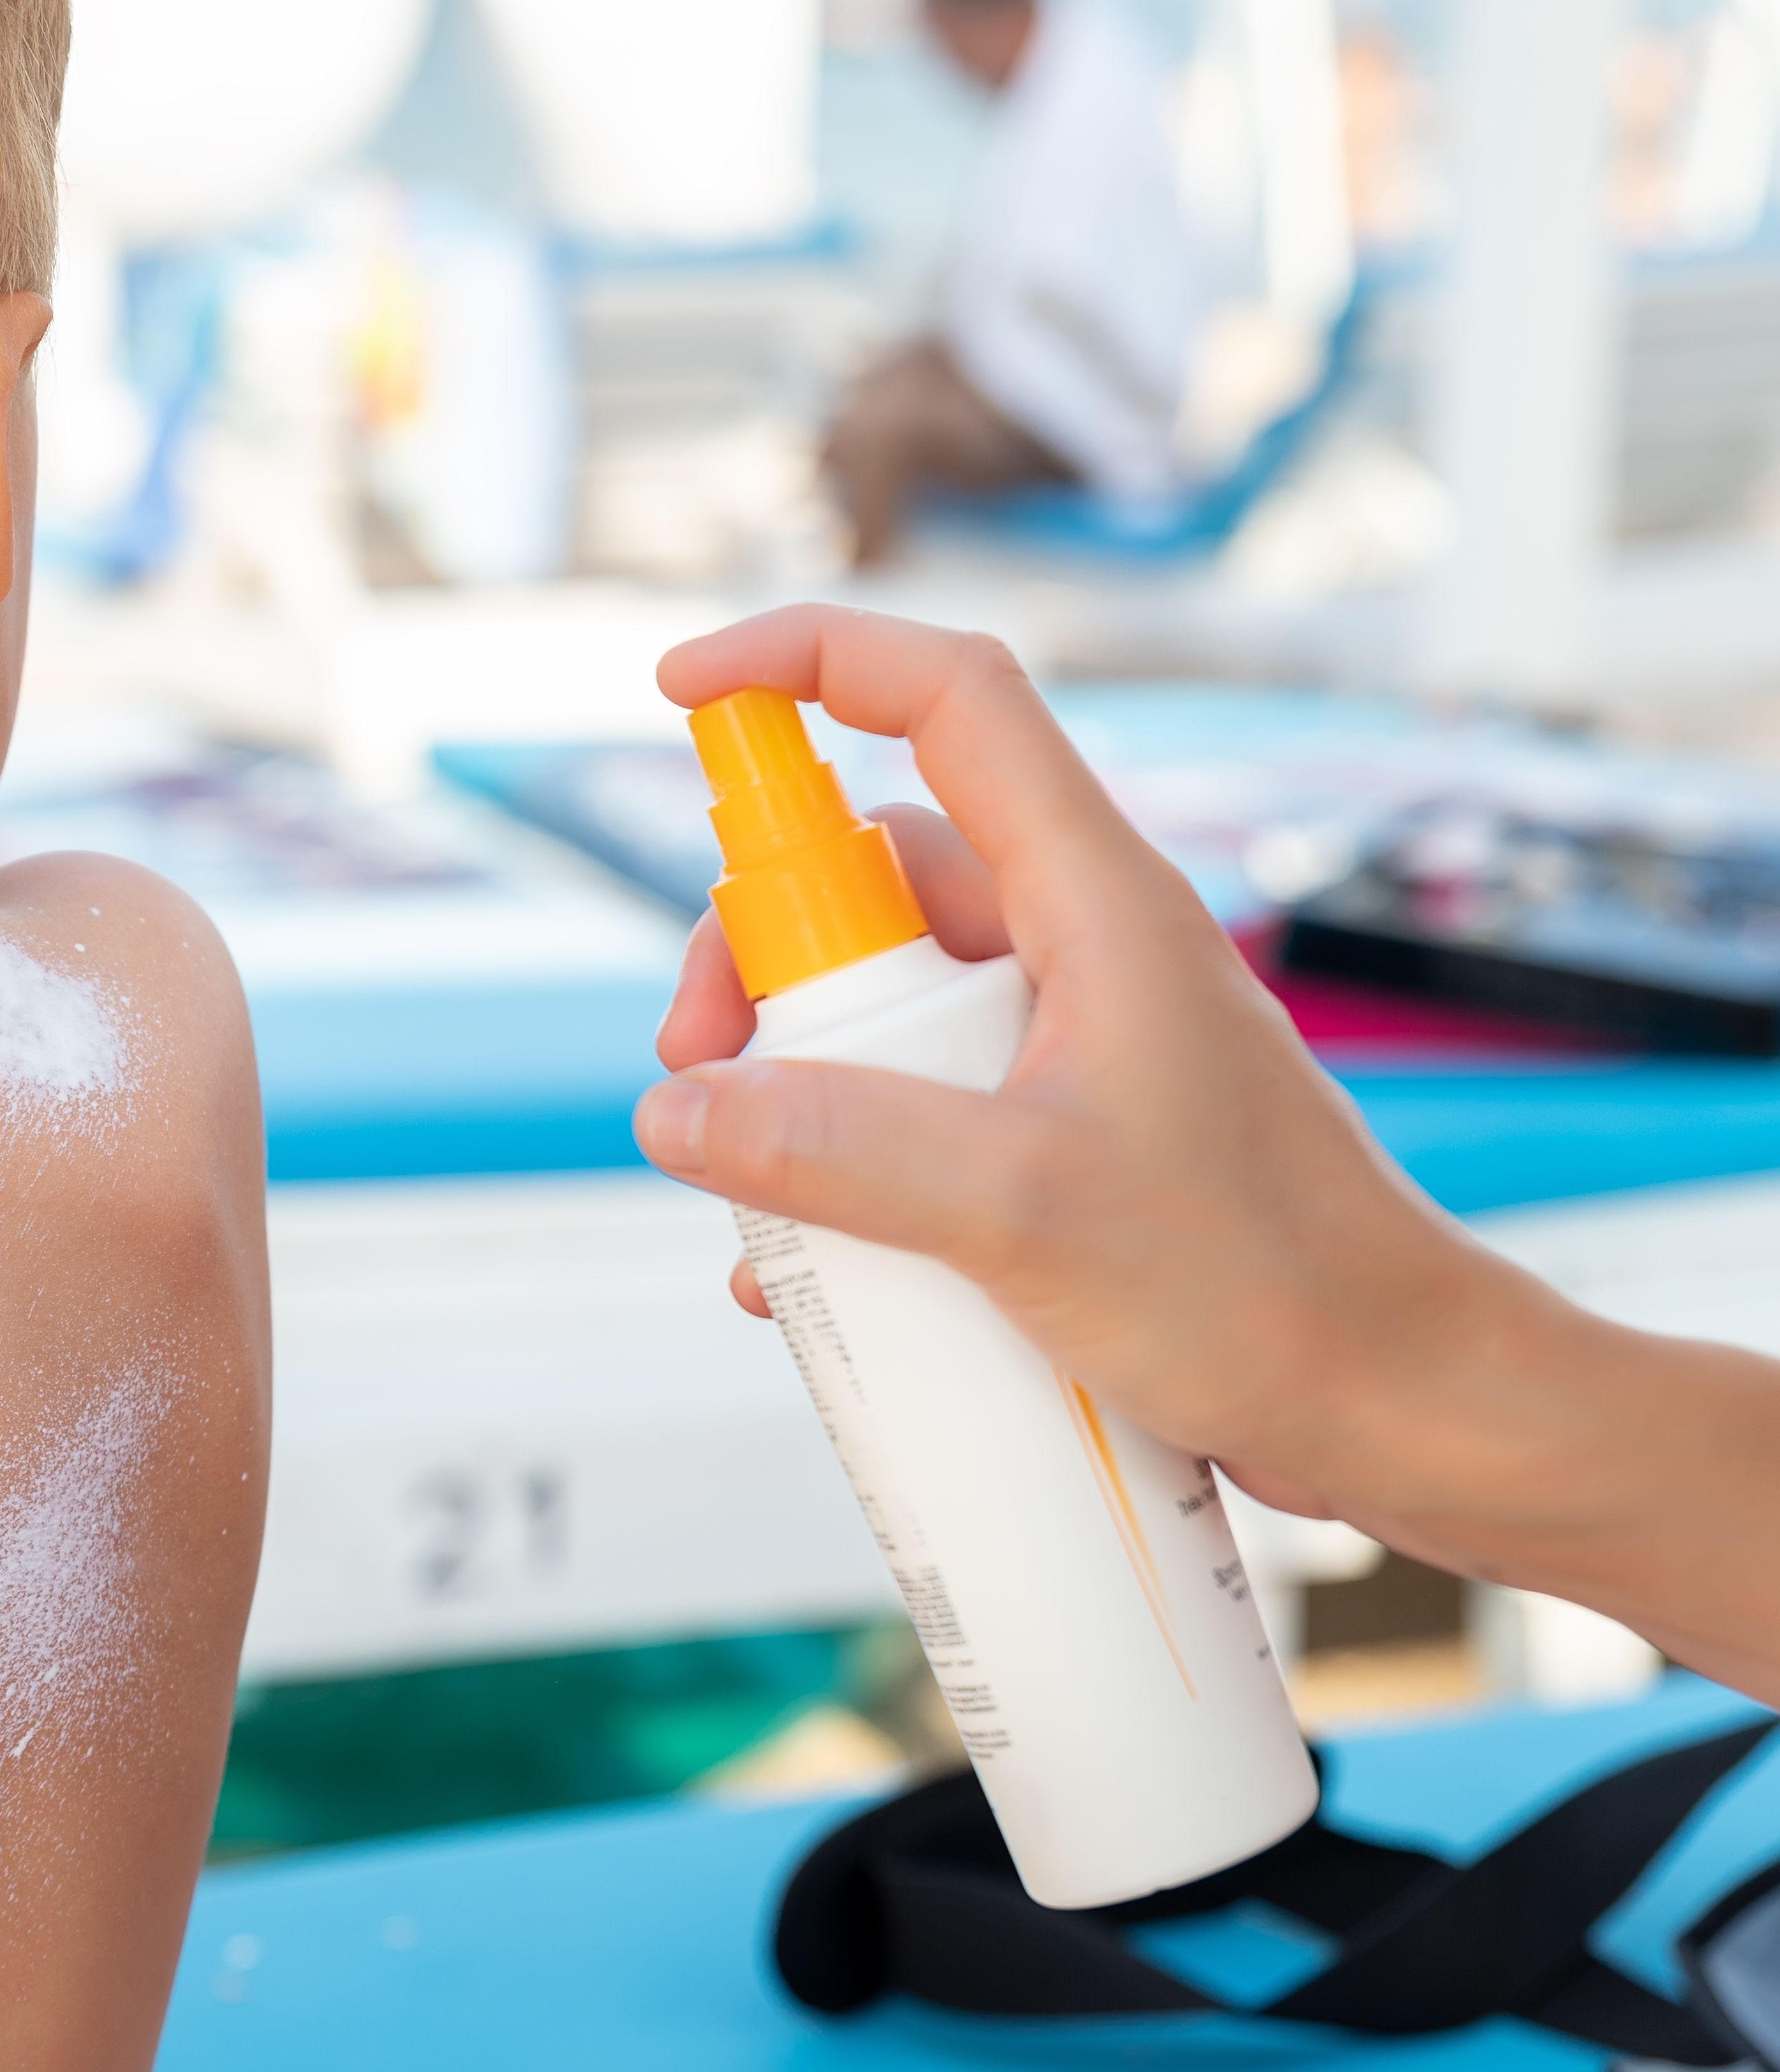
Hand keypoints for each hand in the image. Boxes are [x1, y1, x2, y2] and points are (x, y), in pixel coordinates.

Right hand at [629, 606, 1518, 1524]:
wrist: (1399, 1407)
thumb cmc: (1267, 1289)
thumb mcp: (1022, 1209)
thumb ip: (837, 1149)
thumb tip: (678, 1108)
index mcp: (1096, 904)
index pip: (949, 701)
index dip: (812, 658)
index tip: (685, 688)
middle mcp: (1081, 950)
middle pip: (874, 876)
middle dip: (760, 958)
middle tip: (702, 1071)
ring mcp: (1072, 1047)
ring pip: (882, 1007)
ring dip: (792, 1086)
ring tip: (759, 1205)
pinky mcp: (1064, 1140)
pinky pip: (915, 1113)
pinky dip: (842, 1172)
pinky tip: (808, 1276)